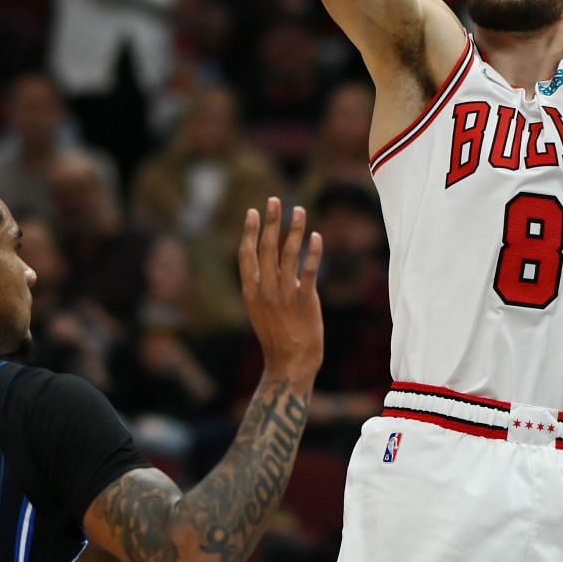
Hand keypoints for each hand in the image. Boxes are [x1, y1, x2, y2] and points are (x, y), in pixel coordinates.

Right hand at [237, 198, 323, 382]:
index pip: (247, 254)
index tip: (253, 212)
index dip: (249, 231)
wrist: (289, 362)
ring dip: (294, 229)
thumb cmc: (275, 335)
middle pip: (267, 248)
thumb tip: (265, 260)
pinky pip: (308, 271)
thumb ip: (260, 285)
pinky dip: (312, 252)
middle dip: (270, 221)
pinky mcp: (305, 301)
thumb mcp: (258, 309)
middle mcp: (265, 290)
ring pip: (288, 254)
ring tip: (298, 210)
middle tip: (274, 199)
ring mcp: (285, 294)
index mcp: (250, 291)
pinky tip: (316, 236)